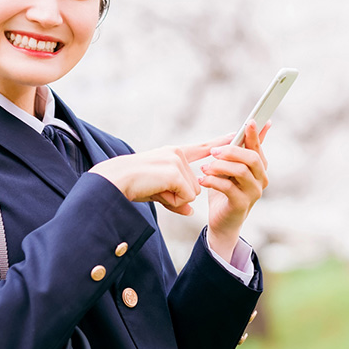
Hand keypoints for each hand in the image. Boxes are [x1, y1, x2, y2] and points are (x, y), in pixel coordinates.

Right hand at [89, 138, 222, 215]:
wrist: (116, 181)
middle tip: (157, 189)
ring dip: (175, 199)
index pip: (201, 148)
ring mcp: (176, 161)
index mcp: (173, 154)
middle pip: (196, 186)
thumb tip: (192, 212)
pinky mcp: (175, 171)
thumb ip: (176, 200)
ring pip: (192, 193)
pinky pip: (186, 197)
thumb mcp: (158, 192)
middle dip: (179, 196)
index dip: (218, 144)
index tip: (232, 136)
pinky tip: (157, 192)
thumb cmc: (133, 186)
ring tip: (155, 189)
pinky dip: (172, 201)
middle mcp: (177, 154)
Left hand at [199, 121, 269, 262]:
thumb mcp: (232, 167)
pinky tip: (202, 179)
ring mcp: (253, 193)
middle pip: (252, 158)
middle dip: (231, 151)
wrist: (223, 221)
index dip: (254, 135)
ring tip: (204, 167)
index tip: (249, 121)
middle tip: (213, 151)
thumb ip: (241, 149)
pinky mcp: (241, 204)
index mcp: (259, 168)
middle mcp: (261, 180)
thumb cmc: (227, 190)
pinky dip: (213, 181)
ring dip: (219, 166)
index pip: (258, 148)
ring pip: (240, 171)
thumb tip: (253, 125)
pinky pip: (228, 187)